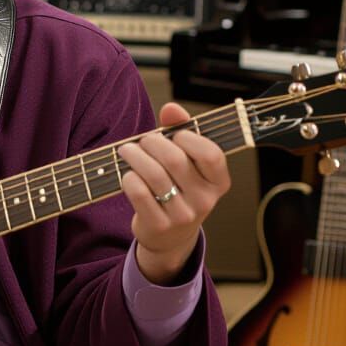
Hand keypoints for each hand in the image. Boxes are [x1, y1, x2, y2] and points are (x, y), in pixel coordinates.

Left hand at [116, 102, 230, 284]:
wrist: (170, 236)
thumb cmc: (179, 188)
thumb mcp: (188, 163)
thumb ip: (181, 131)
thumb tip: (171, 108)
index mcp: (219, 182)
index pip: (211, 154)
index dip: (189, 138)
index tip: (175, 135)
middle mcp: (205, 200)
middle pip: (175, 160)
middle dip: (153, 142)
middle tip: (143, 141)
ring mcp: (183, 215)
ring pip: (154, 175)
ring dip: (135, 156)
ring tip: (127, 150)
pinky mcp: (159, 225)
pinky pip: (139, 193)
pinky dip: (129, 178)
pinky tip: (127, 174)